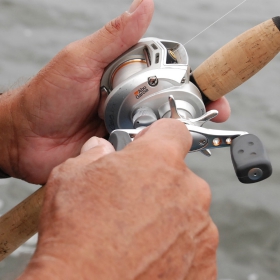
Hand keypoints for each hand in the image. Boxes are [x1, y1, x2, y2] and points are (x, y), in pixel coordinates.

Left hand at [0, 0, 229, 183]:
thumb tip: (144, 6)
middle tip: (216, 114)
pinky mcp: (118, 148)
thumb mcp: (80, 60)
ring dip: (178, 132)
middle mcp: (128, 101)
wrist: (25, 137)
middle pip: (168, 104)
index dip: (190, 81)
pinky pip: (141, 151)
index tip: (211, 87)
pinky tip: (166, 155)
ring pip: (158, 129)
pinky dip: (155, 152)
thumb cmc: (46, 96)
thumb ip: (114, 38)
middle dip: (195, 109)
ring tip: (198, 135)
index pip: (165, 75)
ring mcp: (124, 126)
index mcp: (124, 77)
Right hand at [19, 119, 217, 279]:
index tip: (151, 144)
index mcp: (159, 160)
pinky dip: (174, 244)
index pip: (173, 130)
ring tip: (136, 231)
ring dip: (167, 214)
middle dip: (158, 180)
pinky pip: (191, 241)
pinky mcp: (203, 260)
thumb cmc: (77, 235)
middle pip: (178, 174)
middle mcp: (188, 190)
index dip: (159, 135)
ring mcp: (200, 228)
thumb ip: (92, 154)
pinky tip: (147, 252)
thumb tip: (99, 149)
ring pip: (186, 208)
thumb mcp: (71, 176)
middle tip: (132, 197)